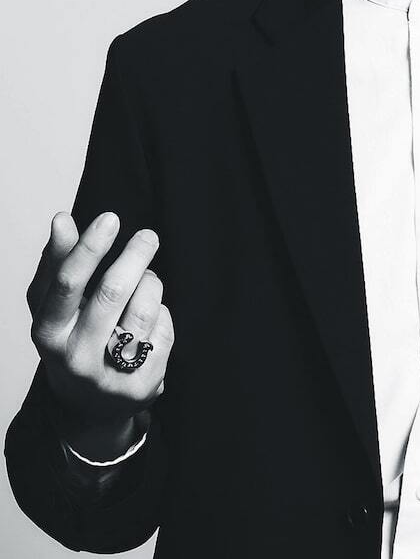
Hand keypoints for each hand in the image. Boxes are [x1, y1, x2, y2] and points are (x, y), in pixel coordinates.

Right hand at [26, 211, 174, 435]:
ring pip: (146, 306)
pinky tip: (148, 324)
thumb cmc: (71, 337)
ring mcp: (111, 376)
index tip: (110, 218)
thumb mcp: (55, 305)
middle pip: (113, 292)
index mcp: (49, 332)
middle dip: (136, 255)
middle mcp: (76, 358)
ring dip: (150, 284)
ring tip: (144, 284)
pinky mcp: (144, 386)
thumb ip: (58, 262)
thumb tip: (62, 219)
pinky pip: (164, 329)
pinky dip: (161, 315)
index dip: (89, 249)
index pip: (68, 284)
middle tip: (149, 236)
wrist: (89, 406)